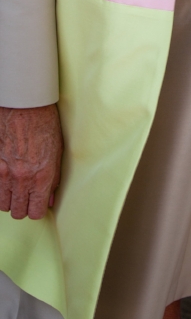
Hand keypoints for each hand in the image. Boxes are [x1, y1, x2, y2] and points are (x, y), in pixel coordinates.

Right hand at [0, 104, 62, 219]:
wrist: (24, 106)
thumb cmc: (44, 124)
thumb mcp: (57, 152)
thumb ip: (54, 179)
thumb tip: (50, 199)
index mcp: (42, 177)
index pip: (37, 212)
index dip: (37, 209)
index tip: (38, 203)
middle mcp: (22, 179)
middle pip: (18, 212)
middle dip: (23, 206)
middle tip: (27, 195)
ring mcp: (5, 174)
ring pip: (4, 205)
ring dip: (10, 199)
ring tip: (16, 187)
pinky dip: (0, 189)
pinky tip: (6, 180)